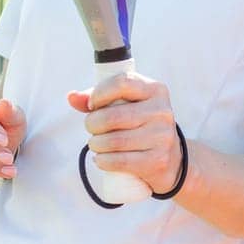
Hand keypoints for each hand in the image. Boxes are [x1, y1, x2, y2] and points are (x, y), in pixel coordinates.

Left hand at [68, 72, 183, 195]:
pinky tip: (102, 159)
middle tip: (92, 129)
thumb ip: (98, 98)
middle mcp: (162, 111)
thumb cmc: (140, 126)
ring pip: (112, 141)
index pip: (122, 82)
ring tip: (97, 144)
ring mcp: (162, 137)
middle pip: (112, 116)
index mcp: (155, 90)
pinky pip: (118, 161)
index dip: (99, 94)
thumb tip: (72, 97)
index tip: (92, 105)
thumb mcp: (126, 105)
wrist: (171, 159)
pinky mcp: (157, 160)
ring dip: (95, 144)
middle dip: (92, 124)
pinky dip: (103, 161)